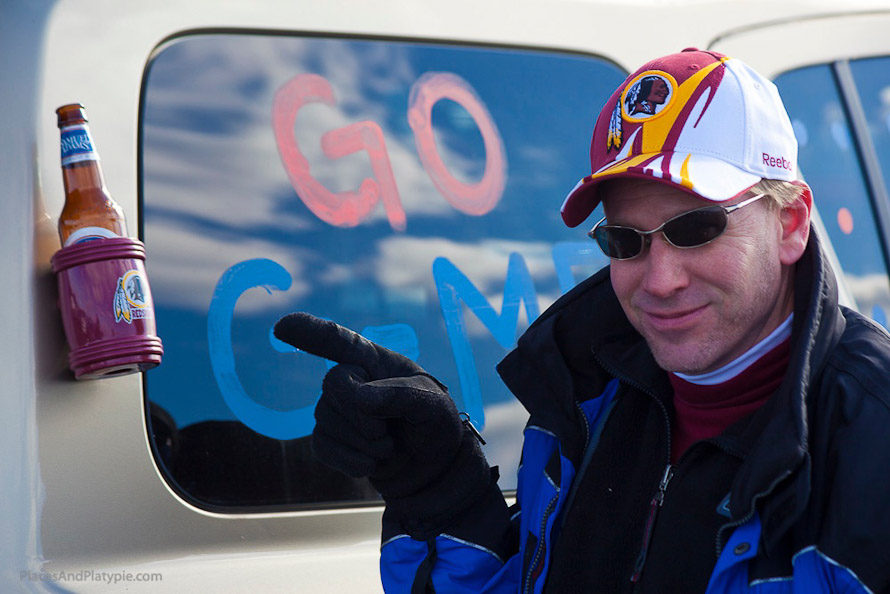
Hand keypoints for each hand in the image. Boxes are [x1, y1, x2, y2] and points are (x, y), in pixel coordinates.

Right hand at [273, 313, 493, 530]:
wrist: (434, 468)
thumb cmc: (434, 424)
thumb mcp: (433, 404)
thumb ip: (399, 395)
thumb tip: (359, 398)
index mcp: (376, 360)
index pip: (339, 341)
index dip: (310, 332)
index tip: (282, 327)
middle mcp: (350, 380)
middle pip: (333, 383)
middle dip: (364, 415)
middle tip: (393, 432)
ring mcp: (336, 410)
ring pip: (325, 419)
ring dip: (365, 443)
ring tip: (390, 447)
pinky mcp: (330, 440)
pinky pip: (322, 447)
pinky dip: (351, 461)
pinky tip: (373, 464)